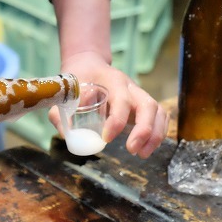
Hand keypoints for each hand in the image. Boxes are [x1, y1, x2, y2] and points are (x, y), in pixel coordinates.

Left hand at [48, 51, 169, 157]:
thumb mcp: (65, 95)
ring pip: (158, 112)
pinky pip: (160, 117)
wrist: (88, 66)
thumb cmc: (77, 81)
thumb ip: (60, 114)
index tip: (106, 138)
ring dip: (155, 135)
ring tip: (142, 154)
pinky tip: (147, 148)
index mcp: (112, 81)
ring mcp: (139, 95)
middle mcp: (131, 87)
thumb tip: (66, 135)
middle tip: (132, 150)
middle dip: (143, 130)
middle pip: (148, 105)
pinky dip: (159, 133)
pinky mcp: (143, 105)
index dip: (116, 120)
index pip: (121, 100)